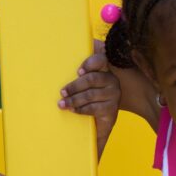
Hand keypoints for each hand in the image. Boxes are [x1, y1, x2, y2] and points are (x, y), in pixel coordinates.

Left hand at [59, 41, 119, 157]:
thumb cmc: (84, 98)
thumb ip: (76, 71)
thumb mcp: (80, 83)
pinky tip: (73, 110)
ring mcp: (113, 95)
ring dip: (74, 100)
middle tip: (62, 92)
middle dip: (74, 86)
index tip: (78, 71)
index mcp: (104, 69)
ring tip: (62, 104)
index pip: (101, 59)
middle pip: (91, 79)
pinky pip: (94, 108)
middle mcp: (112, 80)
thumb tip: (65, 52)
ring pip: (91, 95)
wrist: (97, 123)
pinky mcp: (112, 110)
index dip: (90, 63)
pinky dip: (81, 109)